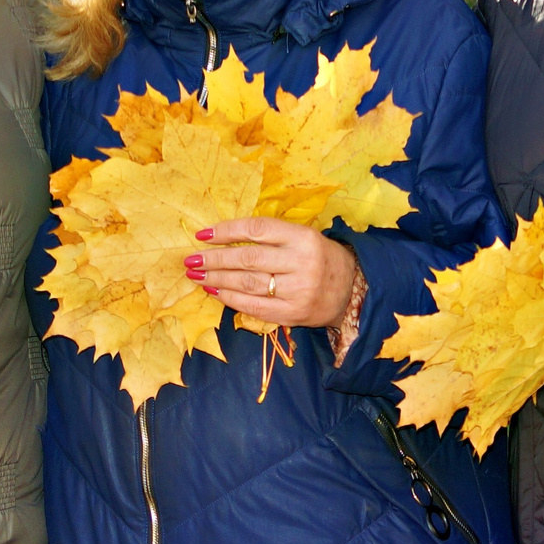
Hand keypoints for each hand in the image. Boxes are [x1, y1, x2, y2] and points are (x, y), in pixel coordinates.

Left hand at [186, 219, 359, 328]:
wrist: (352, 290)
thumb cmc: (319, 258)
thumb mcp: (303, 237)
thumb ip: (270, 236)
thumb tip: (223, 238)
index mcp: (303, 237)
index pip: (257, 230)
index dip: (227, 231)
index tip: (202, 235)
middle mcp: (301, 263)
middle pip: (248, 259)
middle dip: (214, 259)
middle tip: (191, 259)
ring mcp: (298, 290)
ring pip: (248, 283)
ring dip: (217, 279)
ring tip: (197, 275)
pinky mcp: (293, 313)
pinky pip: (255, 306)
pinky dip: (231, 299)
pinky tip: (215, 292)